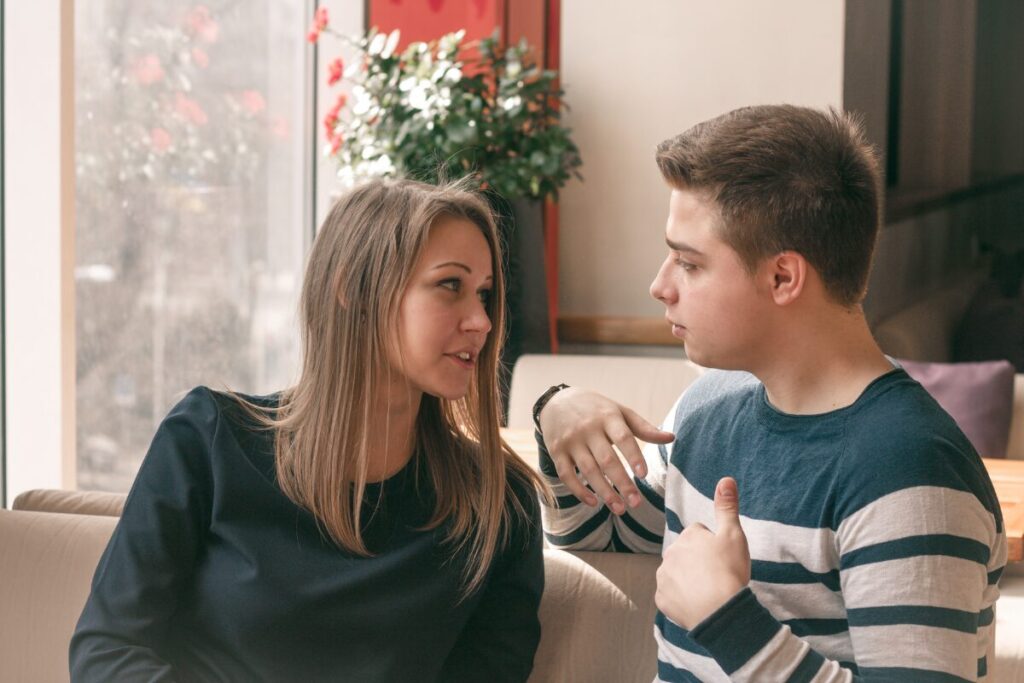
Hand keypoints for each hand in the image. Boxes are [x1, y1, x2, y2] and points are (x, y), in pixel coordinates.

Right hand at [539, 387, 673, 514]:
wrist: (557, 401)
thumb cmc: (596, 410)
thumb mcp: (619, 412)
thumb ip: (644, 427)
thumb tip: (671, 438)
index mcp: (607, 416)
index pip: (623, 437)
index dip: (633, 456)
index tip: (644, 475)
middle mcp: (588, 428)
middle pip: (606, 458)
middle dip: (621, 482)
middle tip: (636, 503)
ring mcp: (570, 440)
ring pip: (587, 470)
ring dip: (604, 491)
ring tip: (620, 509)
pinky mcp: (556, 451)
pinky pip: (566, 474)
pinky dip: (578, 491)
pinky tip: (593, 502)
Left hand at [655, 477, 750, 628]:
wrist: (720, 611)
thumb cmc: (729, 571)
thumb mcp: (733, 534)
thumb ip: (727, 506)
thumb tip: (726, 479)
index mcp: (688, 536)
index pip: (700, 535)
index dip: (714, 546)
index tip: (723, 559)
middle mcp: (670, 553)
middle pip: (687, 554)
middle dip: (699, 562)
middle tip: (717, 576)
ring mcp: (663, 577)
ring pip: (677, 574)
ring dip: (689, 580)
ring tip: (708, 592)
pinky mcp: (662, 599)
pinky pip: (672, 596)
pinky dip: (682, 600)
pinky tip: (697, 604)